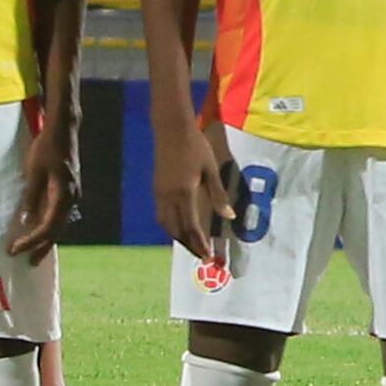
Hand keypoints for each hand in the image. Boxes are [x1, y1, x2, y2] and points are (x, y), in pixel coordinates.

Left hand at [7, 104, 75, 261]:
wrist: (64, 131)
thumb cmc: (46, 148)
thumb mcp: (34, 172)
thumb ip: (31, 197)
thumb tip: (26, 221)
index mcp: (63, 195)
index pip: (47, 227)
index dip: (31, 241)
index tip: (15, 249)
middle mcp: (72, 199)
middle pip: (57, 231)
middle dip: (41, 247)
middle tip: (27, 262)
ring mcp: (72, 196)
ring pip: (60, 224)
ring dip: (46, 239)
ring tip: (33, 252)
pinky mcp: (69, 191)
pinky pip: (60, 216)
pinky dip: (50, 227)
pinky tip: (40, 231)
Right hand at [154, 102, 242, 258]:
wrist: (171, 129)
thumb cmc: (195, 146)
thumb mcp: (211, 169)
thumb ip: (218, 194)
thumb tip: (229, 216)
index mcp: (184, 193)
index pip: (191, 227)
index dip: (200, 243)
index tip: (208, 256)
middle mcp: (169, 197)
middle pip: (176, 230)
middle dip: (189, 245)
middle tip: (201, 255)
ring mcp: (160, 193)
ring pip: (165, 224)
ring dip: (178, 237)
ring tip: (191, 244)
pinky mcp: (156, 188)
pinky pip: (161, 215)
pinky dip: (170, 226)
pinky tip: (178, 227)